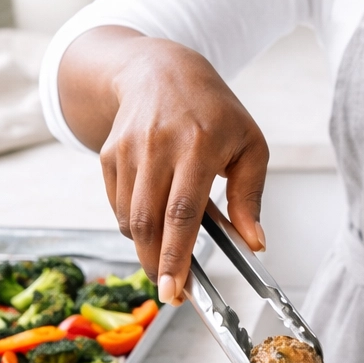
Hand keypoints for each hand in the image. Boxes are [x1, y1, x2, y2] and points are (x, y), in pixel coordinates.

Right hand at [60, 28, 268, 305]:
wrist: (162, 71)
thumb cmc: (216, 112)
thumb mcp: (250, 147)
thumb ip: (250, 197)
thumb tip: (255, 243)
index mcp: (198, 146)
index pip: (182, 212)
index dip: (176, 256)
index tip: (177, 290)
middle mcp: (157, 148)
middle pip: (148, 222)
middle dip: (156, 265)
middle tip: (171, 291)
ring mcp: (128, 151)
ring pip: (128, 219)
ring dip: (147, 247)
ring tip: (168, 256)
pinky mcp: (108, 155)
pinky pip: (117, 205)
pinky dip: (134, 224)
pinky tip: (155, 221)